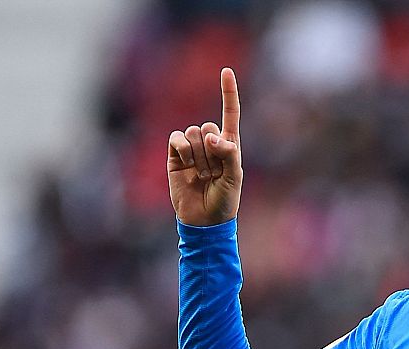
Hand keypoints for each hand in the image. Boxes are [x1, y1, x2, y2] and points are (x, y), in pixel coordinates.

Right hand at [168, 67, 242, 226]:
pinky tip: (185, 164)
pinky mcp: (174, 154)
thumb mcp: (234, 177)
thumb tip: (212, 137)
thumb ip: (229, 154)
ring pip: (193, 133)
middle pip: (208, 126)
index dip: (228, 92)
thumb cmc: (225, 200)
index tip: (226, 70)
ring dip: (198, 155)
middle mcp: (210, 143)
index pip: (230, 113)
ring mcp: (191, 148)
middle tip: (213, 172)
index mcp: (229, 145)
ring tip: (201, 174)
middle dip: (211, 150)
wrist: (203, 219)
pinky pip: (176, 138)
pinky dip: (181, 149)